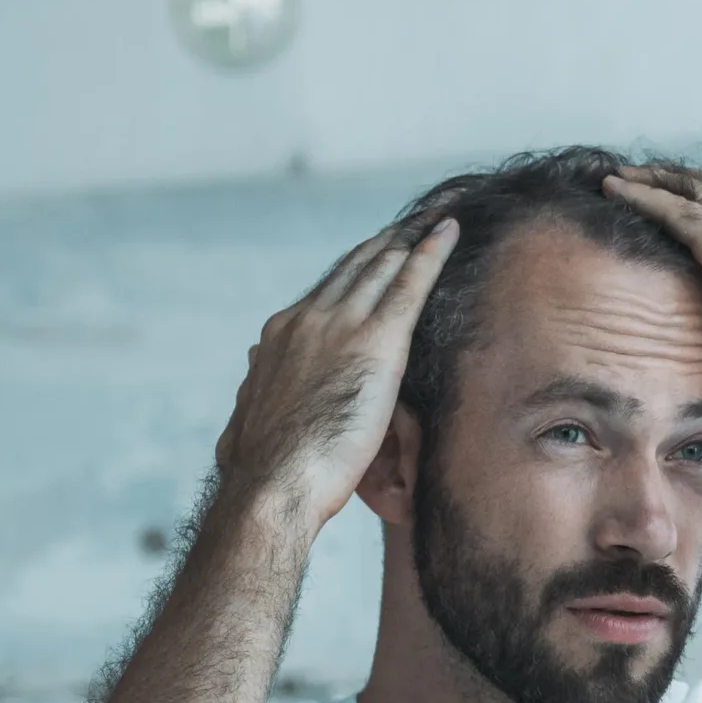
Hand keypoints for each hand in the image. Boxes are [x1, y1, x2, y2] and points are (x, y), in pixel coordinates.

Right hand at [214, 219, 458, 535]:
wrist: (273, 483)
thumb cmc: (265, 470)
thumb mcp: (251, 420)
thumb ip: (260, 390)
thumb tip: (254, 375)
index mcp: (279, 337)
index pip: (323, 294)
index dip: (352, 272)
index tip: (371, 256)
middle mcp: (306, 319)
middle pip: (354, 269)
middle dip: (385, 244)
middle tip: (412, 221)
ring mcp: (339, 326)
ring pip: (383, 268)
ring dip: (412, 240)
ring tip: (436, 220)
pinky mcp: (377, 342)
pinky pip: (410, 286)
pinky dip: (431, 254)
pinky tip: (450, 232)